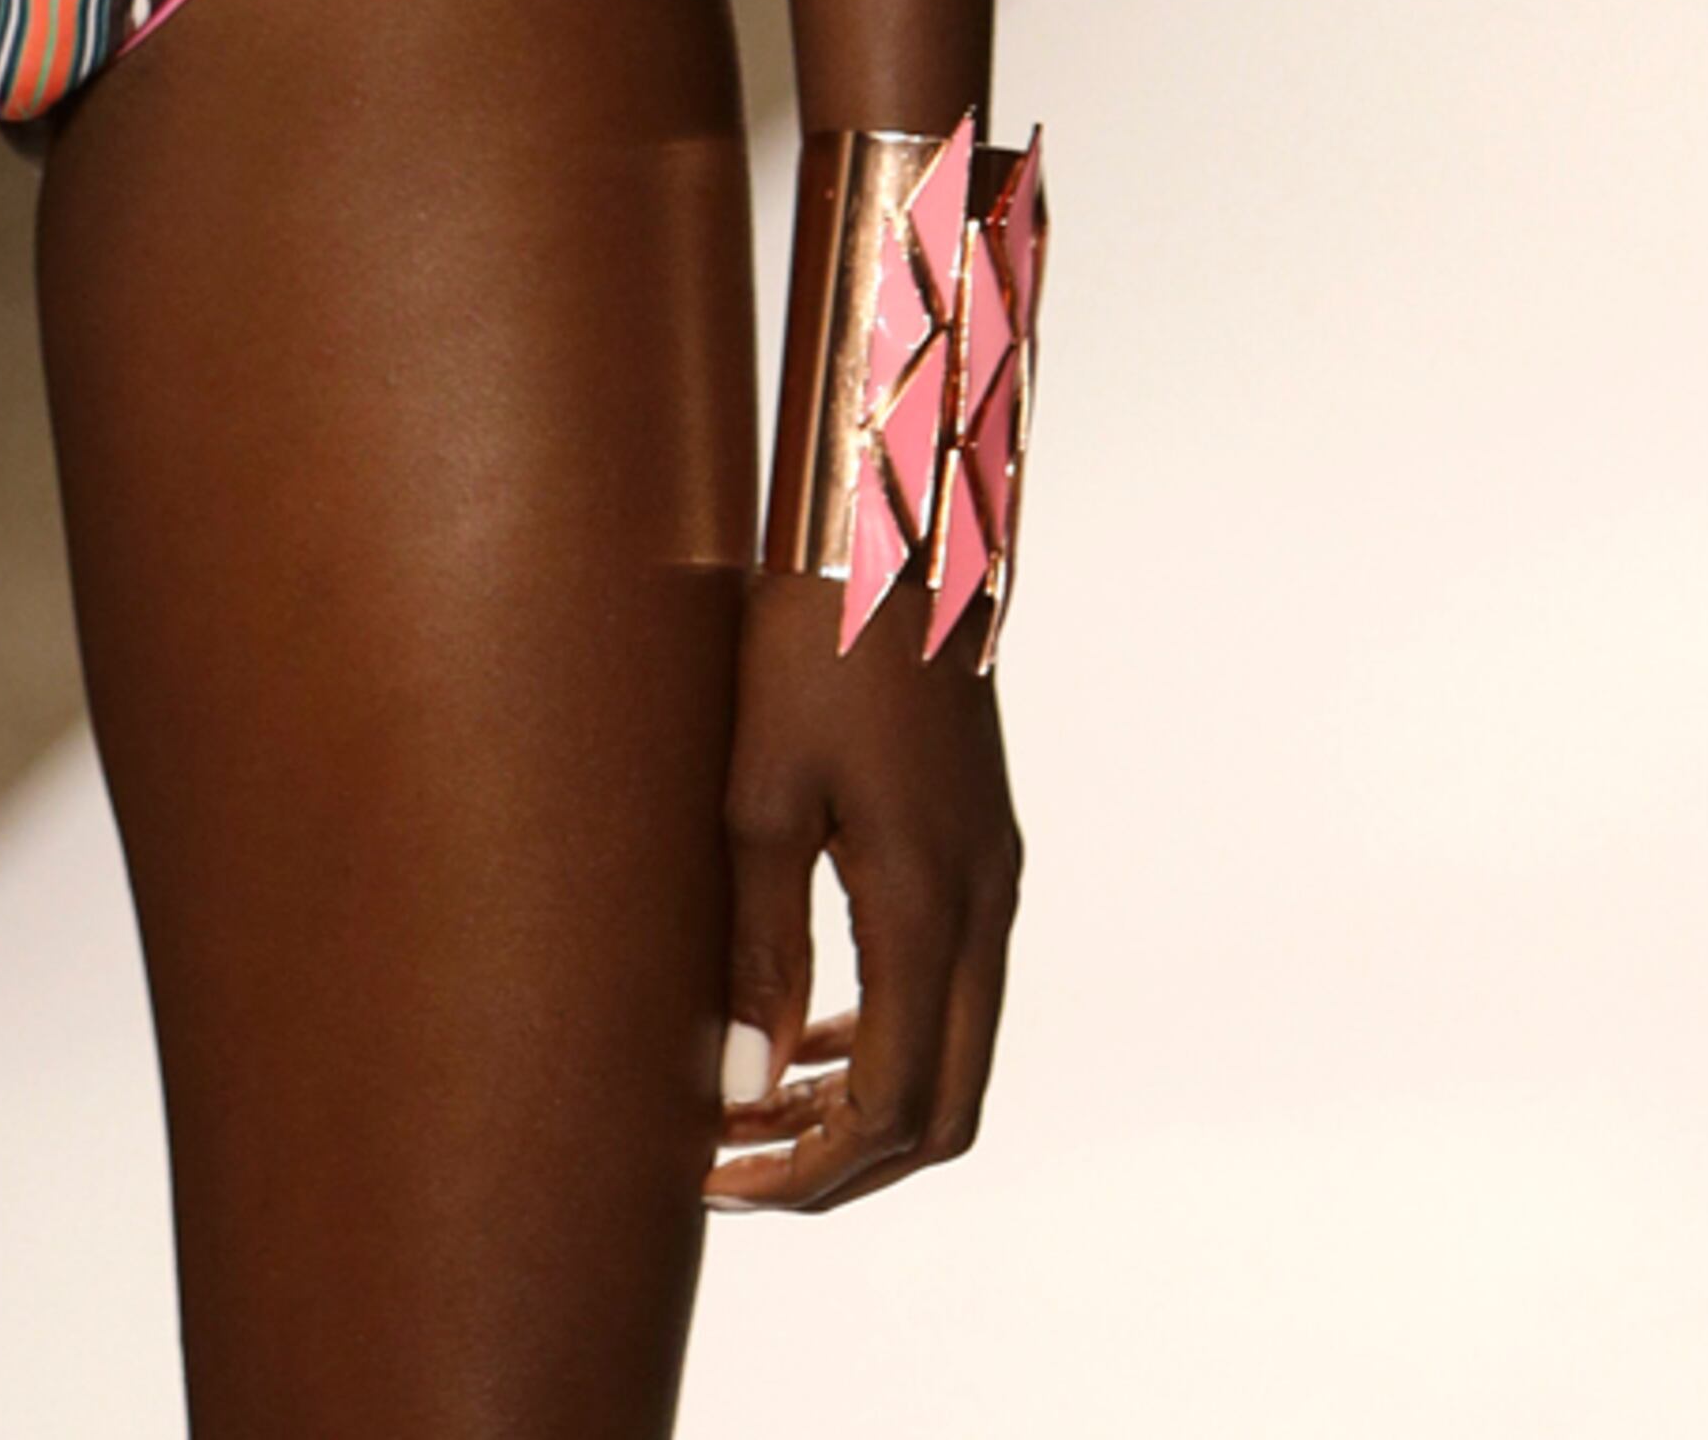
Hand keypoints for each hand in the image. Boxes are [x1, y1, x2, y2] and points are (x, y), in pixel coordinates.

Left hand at [705, 562, 1019, 1214]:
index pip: (889, 1108)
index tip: (715, 1178)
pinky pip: (951, 986)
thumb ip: (756, 947)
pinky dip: (886, 1033)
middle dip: (841, 1163)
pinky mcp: (980, 845)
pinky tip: (812, 1022)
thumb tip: (741, 1091)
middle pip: (941, 1108)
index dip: (805, 1168)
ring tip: (758, 1106)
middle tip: (736, 1164)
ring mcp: (992, 877)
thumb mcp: (759, 791)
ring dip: (865, 1101)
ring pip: (954, 1053)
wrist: (893, 528)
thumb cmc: (811, 643)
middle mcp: (982, 907)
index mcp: (931, 906)